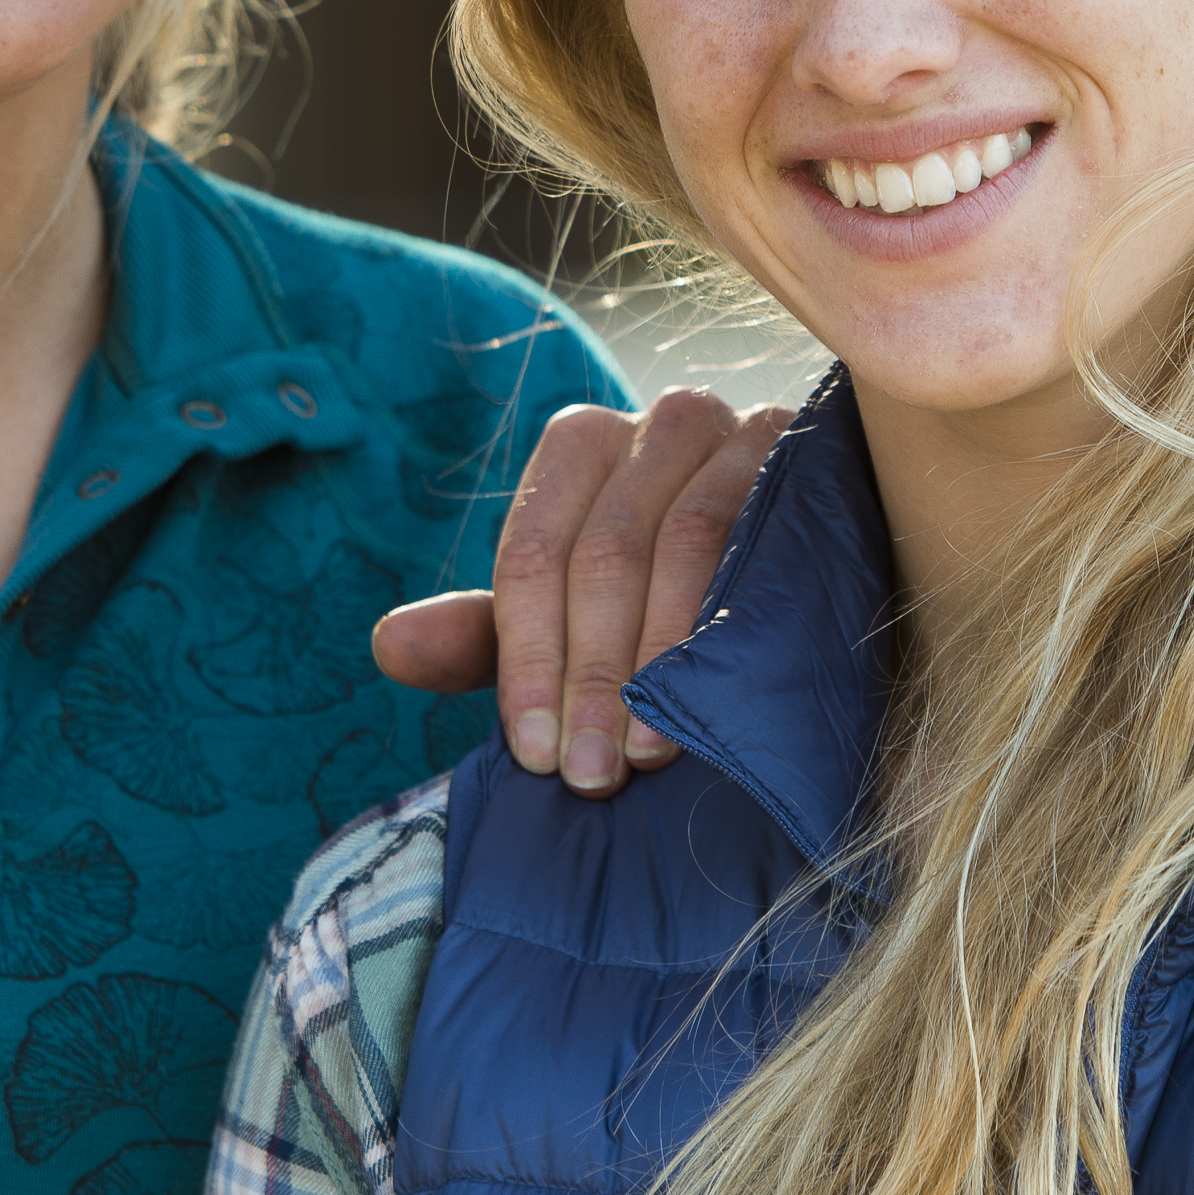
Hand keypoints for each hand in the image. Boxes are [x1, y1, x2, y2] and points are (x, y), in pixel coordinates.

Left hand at [369, 390, 790, 793]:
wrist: (797, 560)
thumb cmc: (660, 596)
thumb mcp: (570, 617)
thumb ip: (488, 634)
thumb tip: (387, 648)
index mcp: (581, 444)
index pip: (533, 552)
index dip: (527, 659)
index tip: (530, 751)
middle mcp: (657, 422)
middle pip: (603, 551)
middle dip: (589, 674)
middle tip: (587, 772)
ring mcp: (738, 430)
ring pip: (682, 540)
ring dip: (658, 658)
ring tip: (644, 753)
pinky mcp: (805, 455)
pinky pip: (761, 533)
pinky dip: (731, 619)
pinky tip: (717, 691)